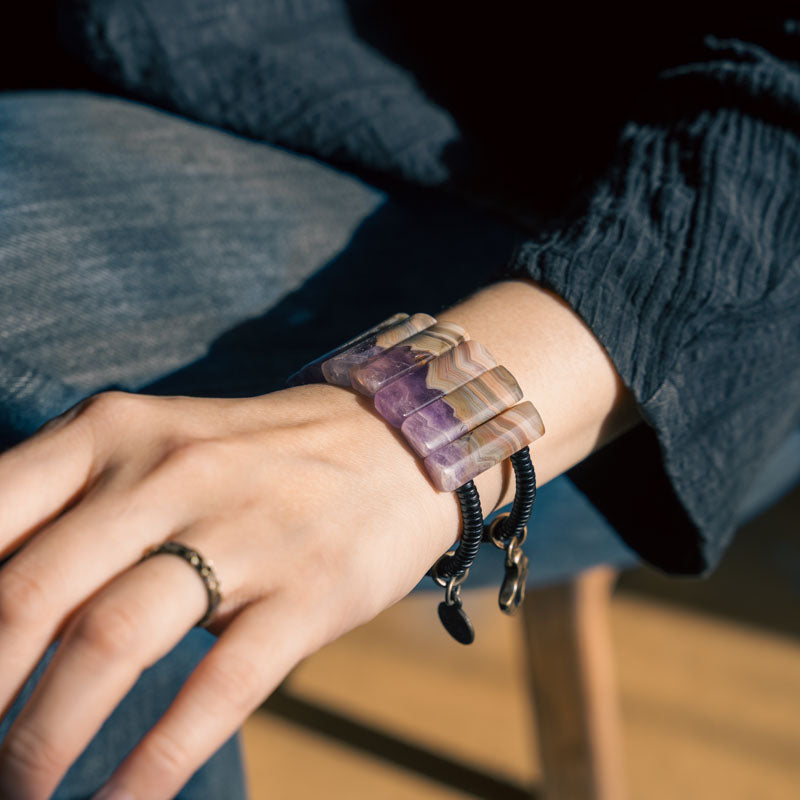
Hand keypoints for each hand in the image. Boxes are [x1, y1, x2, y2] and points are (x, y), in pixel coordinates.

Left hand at [0, 385, 461, 798]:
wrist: (395, 441)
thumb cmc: (257, 455)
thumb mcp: (157, 445)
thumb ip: (73, 507)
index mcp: (113, 432)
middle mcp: (168, 472)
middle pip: (31, 595)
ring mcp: (243, 530)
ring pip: (111, 644)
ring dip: (42, 741)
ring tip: (19, 796)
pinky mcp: (307, 589)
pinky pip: (218, 686)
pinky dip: (155, 763)